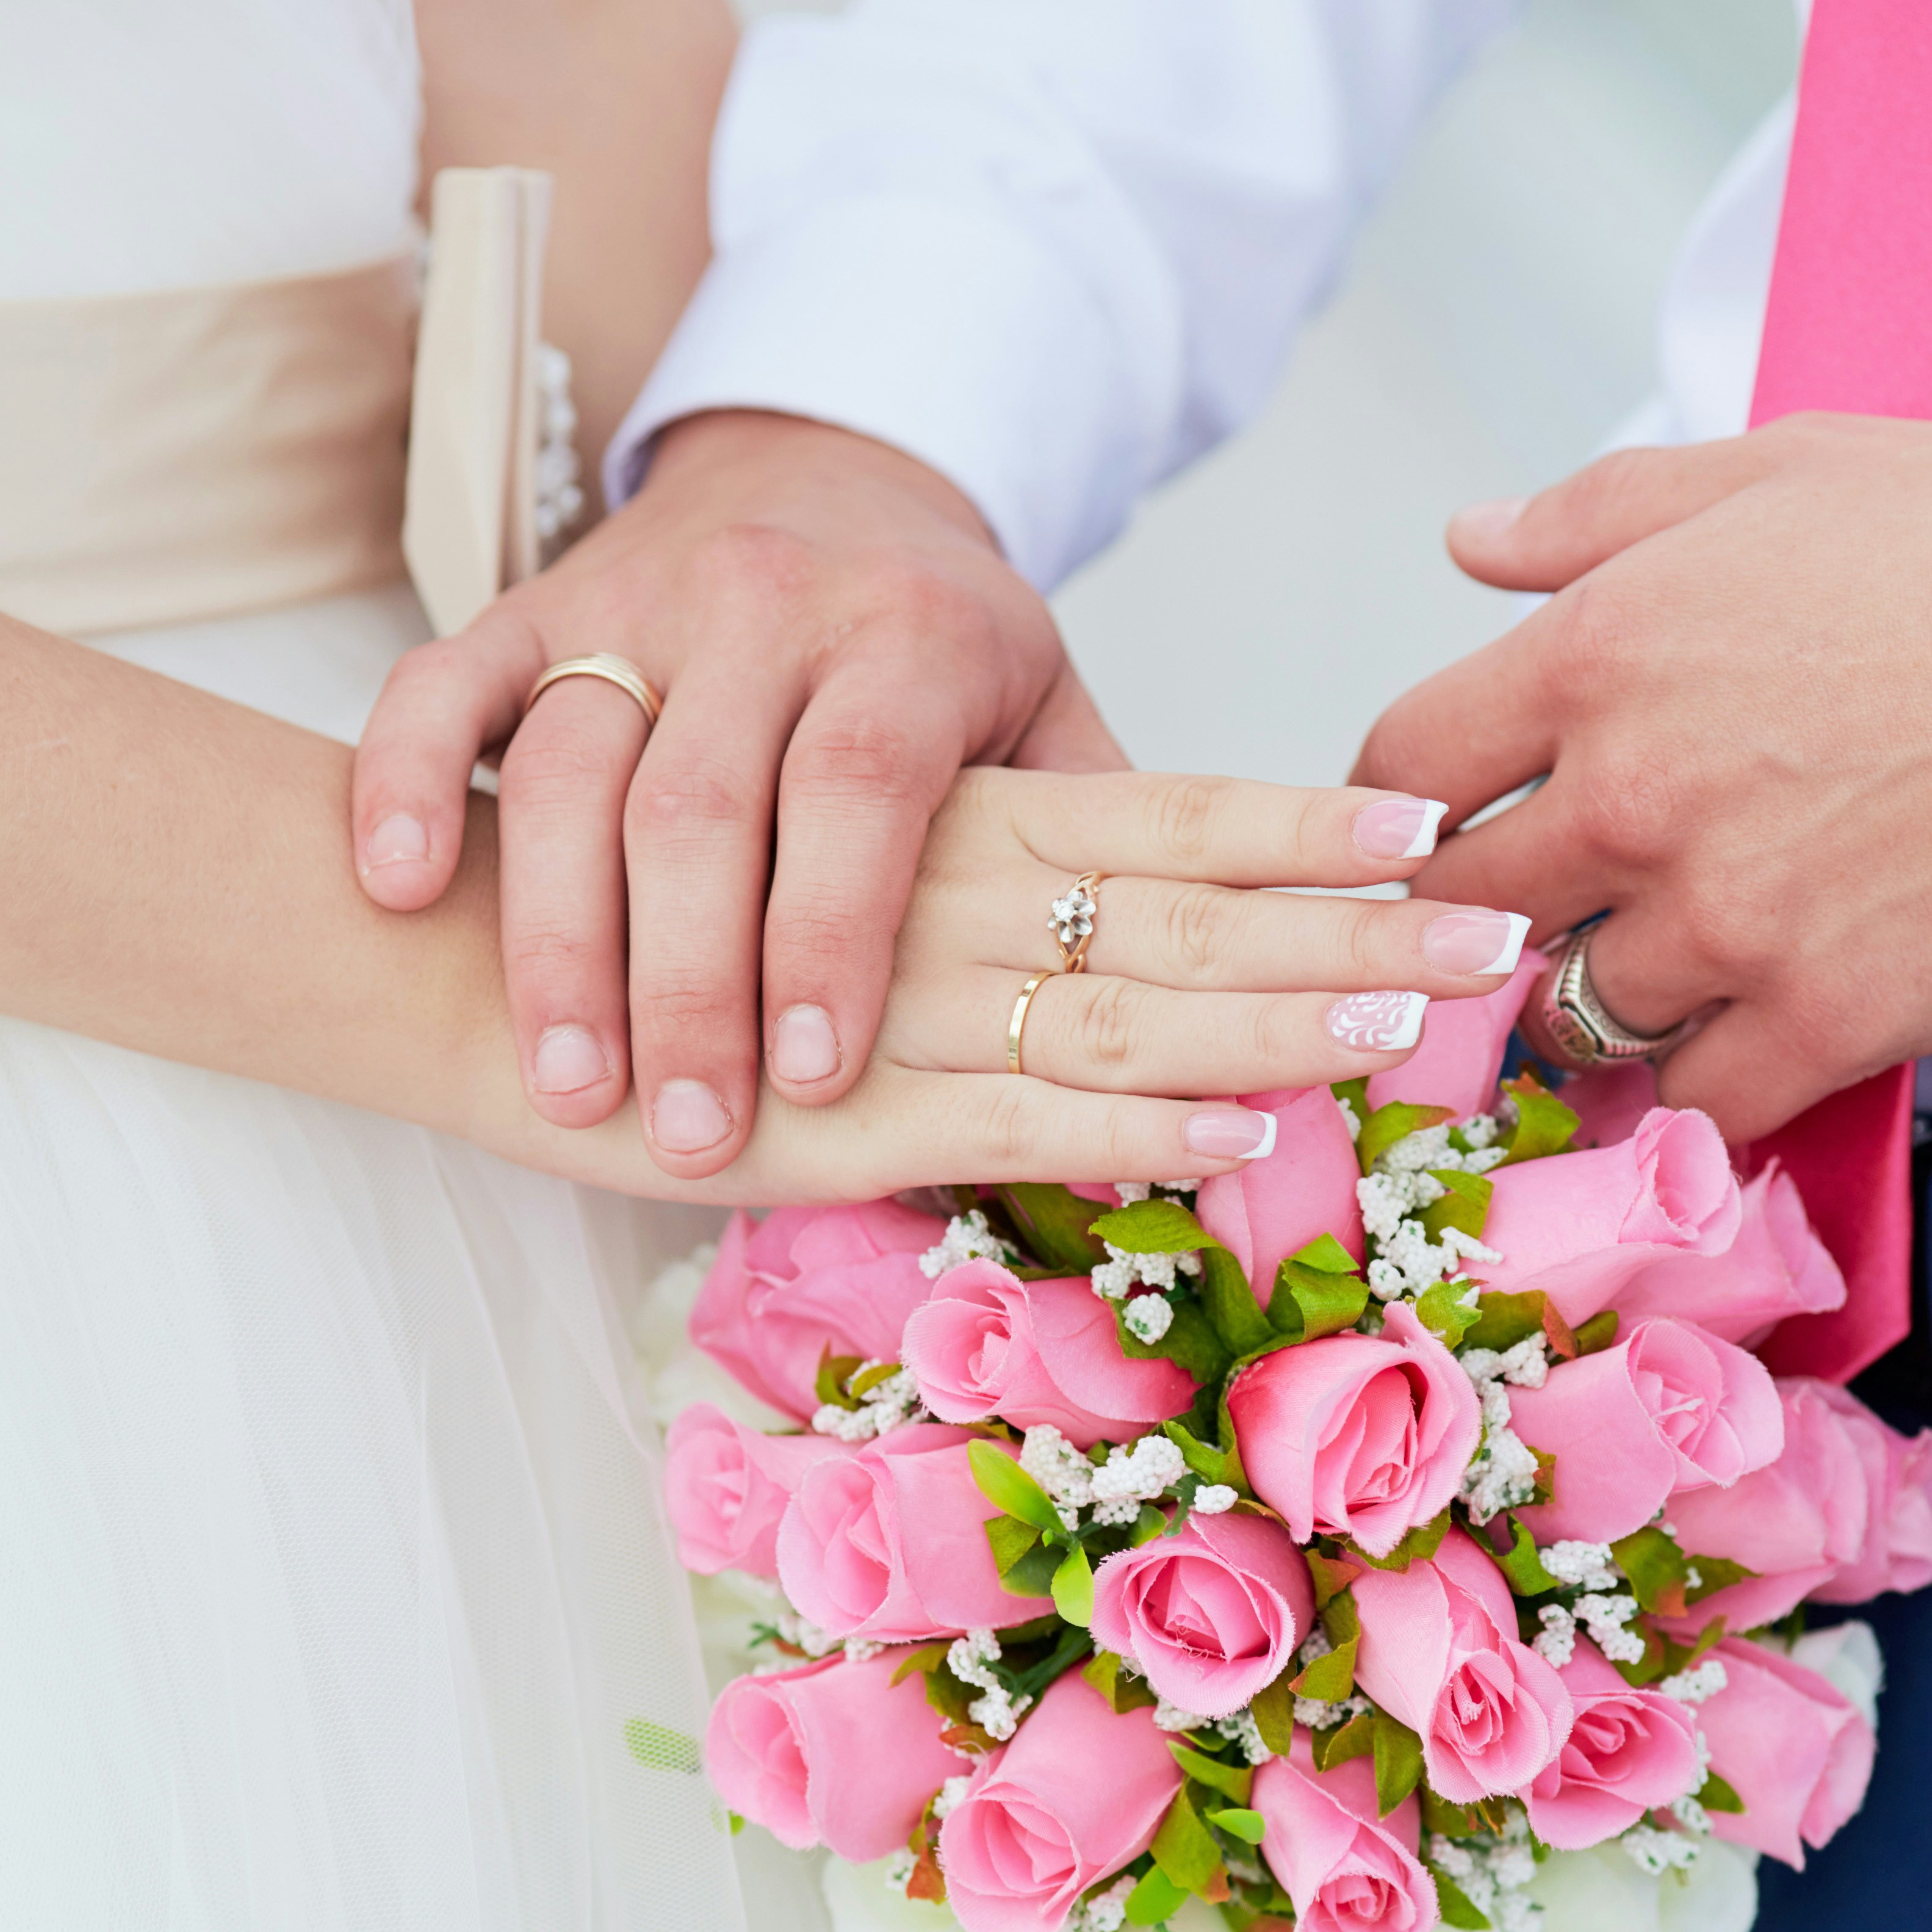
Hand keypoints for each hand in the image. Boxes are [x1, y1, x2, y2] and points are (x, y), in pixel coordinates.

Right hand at [350, 408, 1117, 1177]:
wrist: (833, 471)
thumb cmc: (943, 646)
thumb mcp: (1048, 716)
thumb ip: (1100, 850)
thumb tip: (1192, 1014)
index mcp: (907, 637)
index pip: (860, 788)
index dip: (831, 930)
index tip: (816, 1073)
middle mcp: (765, 608)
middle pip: (701, 803)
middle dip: (686, 981)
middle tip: (684, 1129)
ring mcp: (633, 601)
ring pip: (566, 765)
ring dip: (554, 936)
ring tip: (567, 1086)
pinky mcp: (530, 603)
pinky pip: (445, 679)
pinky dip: (403, 774)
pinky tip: (387, 884)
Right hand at [476, 767, 1531, 1202]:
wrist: (433, 934)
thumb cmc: (665, 884)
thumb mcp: (840, 836)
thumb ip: (987, 857)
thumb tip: (1152, 927)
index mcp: (944, 797)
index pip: (1163, 807)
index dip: (1299, 827)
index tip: (1438, 836)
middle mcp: (922, 869)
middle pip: (1164, 899)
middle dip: (1334, 927)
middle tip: (1498, 941)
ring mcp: (868, 985)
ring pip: (1093, 994)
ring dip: (1254, 1019)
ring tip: (1394, 1039)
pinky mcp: (807, 1103)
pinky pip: (979, 1108)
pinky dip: (1111, 1126)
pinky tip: (1221, 1133)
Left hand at [1355, 415, 1931, 1140]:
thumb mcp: (1783, 469)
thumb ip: (1599, 513)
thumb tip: (1469, 540)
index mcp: (1599, 655)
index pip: (1403, 771)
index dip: (1410, 805)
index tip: (1448, 818)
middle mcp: (1635, 800)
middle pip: (1466, 910)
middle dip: (1488, 910)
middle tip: (1543, 906)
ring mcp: (1727, 921)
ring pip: (1573, 1015)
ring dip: (1596, 998)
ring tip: (1651, 966)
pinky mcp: (1826, 1014)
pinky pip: (1697, 1098)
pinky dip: (1699, 1083)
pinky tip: (1731, 1039)